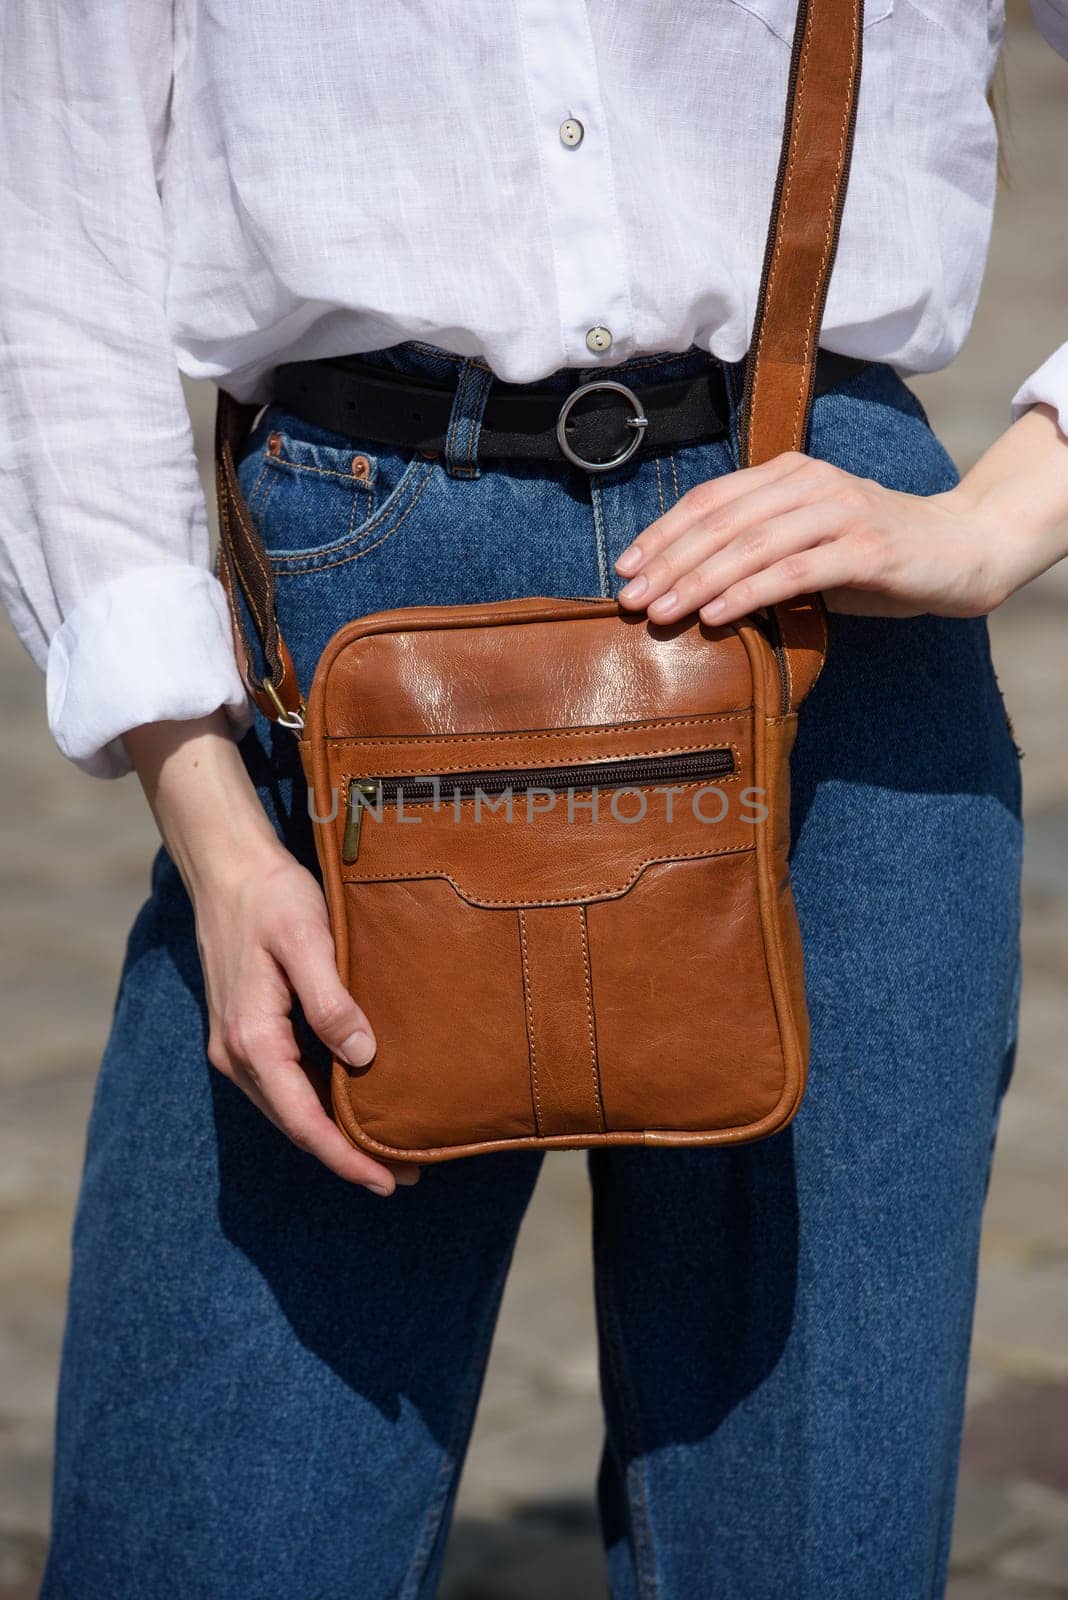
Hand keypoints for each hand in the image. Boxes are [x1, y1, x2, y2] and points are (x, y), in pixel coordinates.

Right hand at [195, 838, 419, 1194]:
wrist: (229, 870)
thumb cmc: (272, 899)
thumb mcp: (307, 940)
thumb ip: (330, 1000)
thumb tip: (361, 1057)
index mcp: (253, 1039)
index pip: (302, 1119)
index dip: (345, 1156)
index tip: (387, 1181)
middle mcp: (238, 1053)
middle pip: (295, 1125)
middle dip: (346, 1155)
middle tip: (407, 1176)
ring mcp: (239, 1045)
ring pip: (289, 1109)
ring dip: (334, 1134)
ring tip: (389, 1151)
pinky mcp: (249, 1032)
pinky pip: (286, 1084)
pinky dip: (319, 1105)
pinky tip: (353, 1105)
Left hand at [615, 451, 1004, 625]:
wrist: (959, 551)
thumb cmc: (872, 556)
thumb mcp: (806, 545)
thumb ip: (756, 552)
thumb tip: (684, 586)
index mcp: (788, 474)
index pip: (710, 501)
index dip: (662, 534)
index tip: (625, 568)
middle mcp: (811, 484)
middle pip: (722, 522)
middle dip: (669, 562)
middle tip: (632, 599)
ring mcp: (841, 513)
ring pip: (752, 545)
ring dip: (699, 580)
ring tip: (662, 612)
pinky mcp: (866, 548)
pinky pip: (795, 571)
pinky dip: (749, 592)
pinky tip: (716, 614)